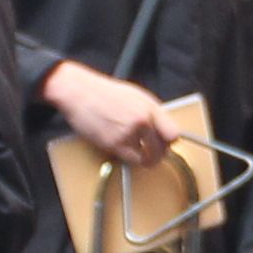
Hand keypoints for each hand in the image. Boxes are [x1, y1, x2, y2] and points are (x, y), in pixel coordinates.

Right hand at [43, 60, 173, 163]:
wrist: (79, 92)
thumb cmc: (104, 92)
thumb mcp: (135, 95)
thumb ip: (151, 112)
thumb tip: (162, 129)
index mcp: (149, 107)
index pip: (173, 133)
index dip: (169, 142)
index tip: (165, 143)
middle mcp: (142, 120)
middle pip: (162, 149)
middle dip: (158, 153)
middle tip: (153, 153)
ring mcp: (128, 134)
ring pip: (147, 158)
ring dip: (145, 159)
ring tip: (141, 155)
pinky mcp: (113, 144)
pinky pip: (130, 160)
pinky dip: (130, 158)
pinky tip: (126, 151)